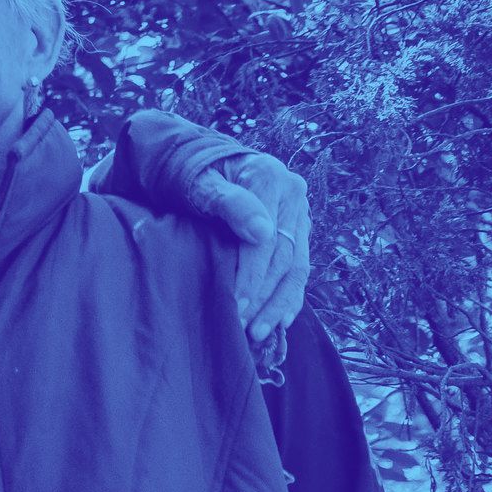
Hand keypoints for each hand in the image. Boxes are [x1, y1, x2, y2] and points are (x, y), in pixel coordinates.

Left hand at [191, 151, 311, 340]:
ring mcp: (298, 212)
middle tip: (245, 327)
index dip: (252, 276)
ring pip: (297, 266)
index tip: (236, 306)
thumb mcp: (200, 181)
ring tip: (260, 332)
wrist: (200, 160)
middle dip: (264, 296)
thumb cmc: (192, 172)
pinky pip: (300, 267)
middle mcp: (292, 194)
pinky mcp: (297, 228)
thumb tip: (262, 232)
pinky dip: (290, 295)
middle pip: (284, 256)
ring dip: (279, 303)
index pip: (266, 239)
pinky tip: (280, 321)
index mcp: (270, 177)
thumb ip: (228, 202)